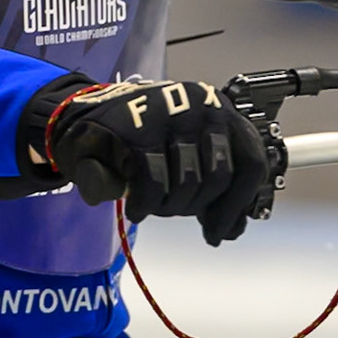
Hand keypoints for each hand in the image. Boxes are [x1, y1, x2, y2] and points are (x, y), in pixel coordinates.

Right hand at [46, 79, 268, 245]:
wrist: (86, 121)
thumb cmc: (142, 141)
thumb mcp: (185, 161)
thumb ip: (213, 191)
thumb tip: (233, 229)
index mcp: (222, 111)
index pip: (251, 161)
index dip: (238, 204)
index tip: (221, 231)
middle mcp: (203, 106)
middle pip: (220, 176)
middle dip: (196, 206)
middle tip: (174, 211)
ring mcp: (171, 113)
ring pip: (188, 181)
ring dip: (169, 207)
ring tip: (154, 204)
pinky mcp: (138, 128)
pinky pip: (154, 183)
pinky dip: (146, 205)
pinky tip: (138, 209)